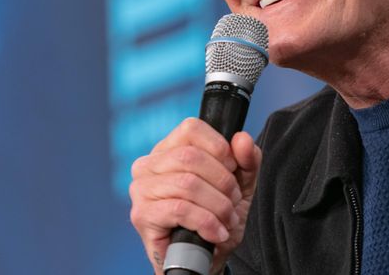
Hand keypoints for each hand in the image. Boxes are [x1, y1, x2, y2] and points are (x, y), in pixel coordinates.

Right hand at [130, 117, 261, 273]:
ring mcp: (141, 189)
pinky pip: (180, 209)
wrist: (204, 260)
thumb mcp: (241, 185)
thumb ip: (247, 160)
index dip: (219, 147)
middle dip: (222, 182)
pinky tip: (216, 233)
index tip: (233, 169)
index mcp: (169, 150)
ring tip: (227, 219)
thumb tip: (242, 139)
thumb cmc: (217, 218)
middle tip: (233, 201)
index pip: (191, 128)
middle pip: (191, 156)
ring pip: (187, 184)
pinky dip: (207, 222)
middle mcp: (149, 165)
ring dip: (218, 205)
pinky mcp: (142, 215)